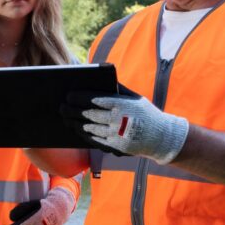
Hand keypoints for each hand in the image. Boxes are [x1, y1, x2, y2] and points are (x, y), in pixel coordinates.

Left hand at [65, 84, 188, 163]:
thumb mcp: (136, 98)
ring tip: (66, 118)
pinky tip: (77, 129)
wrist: (163, 138)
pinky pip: (95, 140)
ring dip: (75, 123)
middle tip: (62, 107)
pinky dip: (84, 134)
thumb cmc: (147, 114)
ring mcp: (117, 135)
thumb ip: (118, 89)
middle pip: (89, 114)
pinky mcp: (116, 147)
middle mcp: (119, 120)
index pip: (95, 99)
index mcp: (122, 105)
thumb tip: (101, 77)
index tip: (69, 96)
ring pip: (90, 128)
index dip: (79, 98)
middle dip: (72, 111)